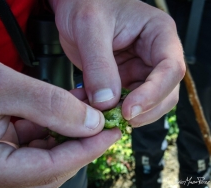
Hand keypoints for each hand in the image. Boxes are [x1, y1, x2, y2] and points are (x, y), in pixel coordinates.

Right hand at [0, 36, 120, 187]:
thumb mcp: (0, 84)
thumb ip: (48, 104)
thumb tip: (90, 122)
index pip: (45, 171)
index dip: (83, 150)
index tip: (109, 132)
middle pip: (46, 172)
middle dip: (78, 145)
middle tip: (103, 124)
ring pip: (43, 161)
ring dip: (68, 137)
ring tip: (86, 113)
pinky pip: (33, 149)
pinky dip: (52, 131)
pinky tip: (66, 113)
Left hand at [49, 0, 185, 125]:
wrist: (73, 7)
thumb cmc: (86, 4)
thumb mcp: (90, 27)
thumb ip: (99, 64)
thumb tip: (107, 101)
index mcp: (158, 34)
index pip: (171, 69)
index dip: (154, 94)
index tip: (130, 109)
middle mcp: (153, 55)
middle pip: (165, 93)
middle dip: (143, 110)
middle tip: (116, 118)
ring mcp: (138, 69)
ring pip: (144, 103)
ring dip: (123, 113)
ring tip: (98, 112)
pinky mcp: (122, 79)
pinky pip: (122, 102)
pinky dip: (108, 110)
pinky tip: (90, 105)